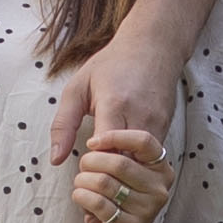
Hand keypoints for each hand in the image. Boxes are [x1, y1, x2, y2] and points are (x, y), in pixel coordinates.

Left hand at [47, 24, 179, 167]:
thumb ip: (63, 124)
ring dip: (124, 172)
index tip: (83, 164)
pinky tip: (123, 157)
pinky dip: (136, 162)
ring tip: (107, 166)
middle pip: (126, 163)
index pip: (105, 151)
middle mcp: (140, 117)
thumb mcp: (78, 88)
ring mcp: (157, 123)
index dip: (92, 165)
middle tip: (93, 172)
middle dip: (108, 175)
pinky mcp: (166, 127)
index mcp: (115, 105)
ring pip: (141, 164)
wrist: (152, 47)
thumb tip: (55, 158)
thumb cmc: (111, 65)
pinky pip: (151, 156)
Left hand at [69, 129, 173, 222]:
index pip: (144, 141)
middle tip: (82, 168)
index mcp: (160, 168)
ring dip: (82, 181)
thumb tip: (95, 143)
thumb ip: (114, 152)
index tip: (92, 142)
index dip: (115, 137)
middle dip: (90, 161)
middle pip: (119, 162)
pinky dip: (81, 196)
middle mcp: (159, 188)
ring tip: (80, 185)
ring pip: (104, 182)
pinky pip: (97, 203)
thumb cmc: (117, 203)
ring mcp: (147, 209)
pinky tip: (80, 197)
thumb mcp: (120, 173)